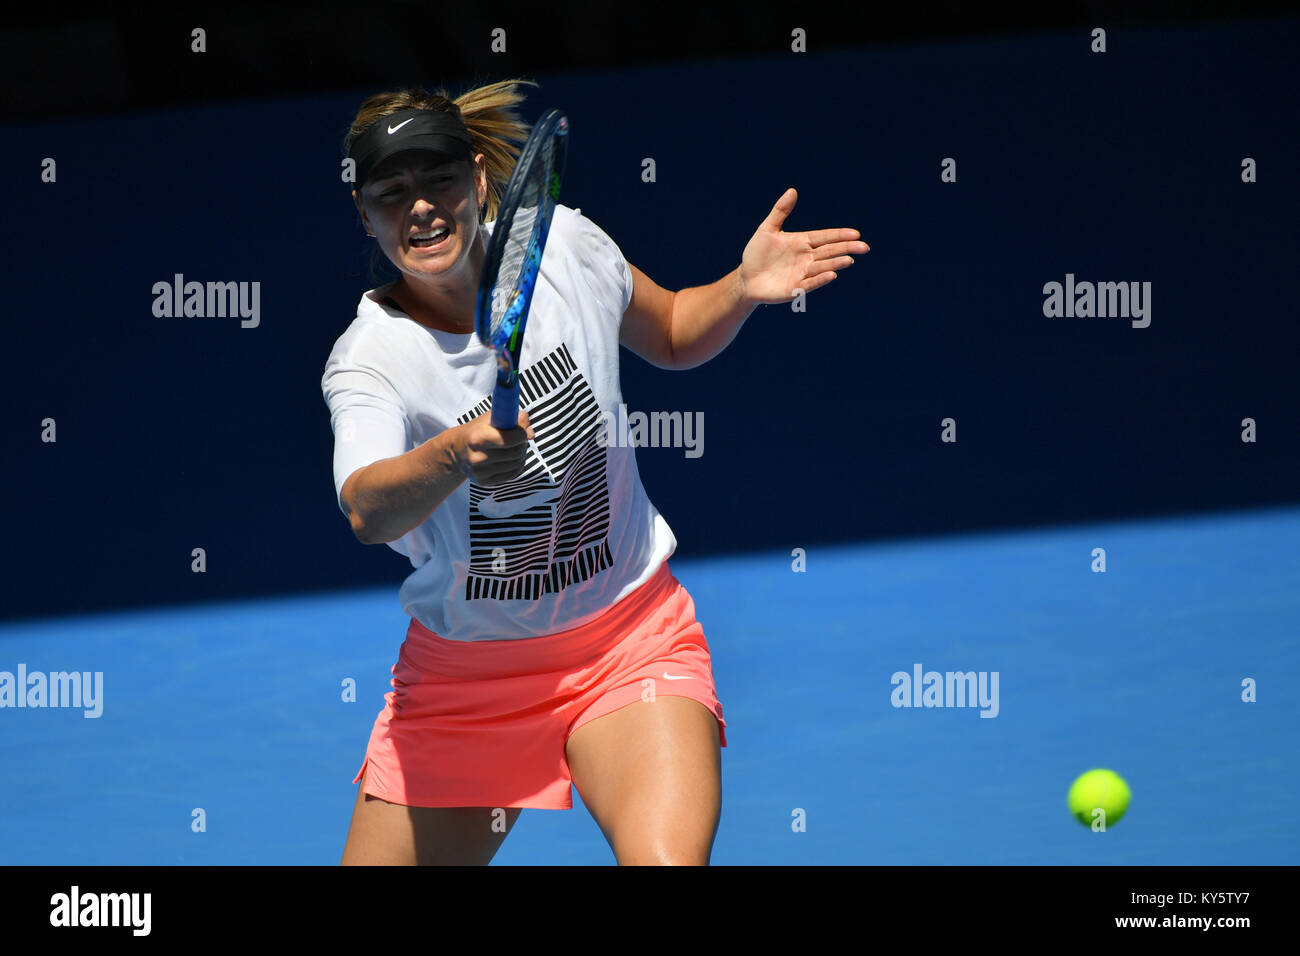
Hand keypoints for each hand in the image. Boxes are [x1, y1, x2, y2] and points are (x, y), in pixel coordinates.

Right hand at [452, 410, 533, 485]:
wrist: (457, 450)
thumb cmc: (477, 430)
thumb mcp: (490, 418)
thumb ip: (512, 419)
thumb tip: (531, 434)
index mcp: (477, 438)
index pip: (510, 439)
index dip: (522, 434)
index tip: (524, 430)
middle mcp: (477, 457)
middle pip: (515, 453)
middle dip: (523, 444)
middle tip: (521, 438)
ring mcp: (480, 472)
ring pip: (516, 464)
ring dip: (521, 454)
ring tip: (514, 447)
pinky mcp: (484, 482)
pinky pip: (512, 474)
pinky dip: (516, 465)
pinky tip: (511, 458)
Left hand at [738, 188, 869, 303]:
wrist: (746, 278)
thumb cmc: (757, 254)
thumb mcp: (767, 229)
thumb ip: (780, 211)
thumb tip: (792, 191)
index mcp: (802, 242)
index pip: (825, 237)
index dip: (840, 235)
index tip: (855, 233)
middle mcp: (806, 257)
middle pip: (830, 251)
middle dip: (846, 248)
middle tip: (864, 247)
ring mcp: (802, 273)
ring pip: (823, 267)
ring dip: (836, 263)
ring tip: (848, 259)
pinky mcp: (796, 288)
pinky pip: (811, 283)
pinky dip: (821, 279)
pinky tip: (832, 275)